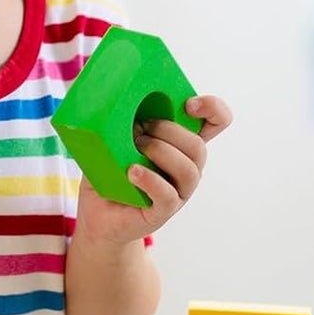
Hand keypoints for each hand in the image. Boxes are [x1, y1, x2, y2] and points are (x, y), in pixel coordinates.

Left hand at [72, 94, 231, 247]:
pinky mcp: (163, 211)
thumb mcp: (116, 139)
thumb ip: (125, 120)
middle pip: (198, 146)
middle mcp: (187, 167)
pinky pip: (167, 195)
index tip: (189, 104)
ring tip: (134, 149)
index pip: (216, 122)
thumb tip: (119, 98)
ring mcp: (178, 191)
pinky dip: (149, 179)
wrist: (97, 215)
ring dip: (161, 153)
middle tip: (139, 129)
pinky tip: (131, 171)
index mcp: (182, 145)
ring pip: (189, 170)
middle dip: (169, 131)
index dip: (213, 109)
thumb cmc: (108, 173)